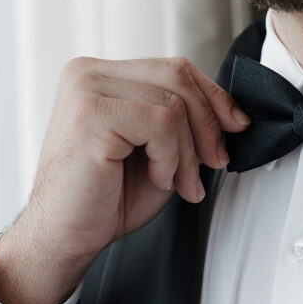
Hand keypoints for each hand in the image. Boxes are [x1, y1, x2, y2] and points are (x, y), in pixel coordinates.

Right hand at [0, 56, 249, 303]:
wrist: (66, 235)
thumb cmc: (105, 199)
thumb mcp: (157, 152)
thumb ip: (182, 125)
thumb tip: (231, 115)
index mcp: (103, 77)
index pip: (173, 68)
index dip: (213, 97)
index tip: (236, 126)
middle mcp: (89, 73)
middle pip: (177, 76)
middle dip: (208, 125)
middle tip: (214, 164)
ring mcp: (87, 89)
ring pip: (173, 104)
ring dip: (188, 153)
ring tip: (178, 183)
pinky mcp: (91, 112)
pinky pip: (161, 123)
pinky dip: (170, 158)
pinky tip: (157, 178)